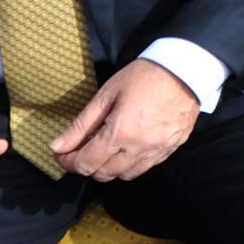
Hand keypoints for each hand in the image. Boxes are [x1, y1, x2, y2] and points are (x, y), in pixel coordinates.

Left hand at [52, 60, 200, 182]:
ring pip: (125, 175)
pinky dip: (132, 163)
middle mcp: (139, 147)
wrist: (186, 69)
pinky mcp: (172, 147)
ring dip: (110, 167)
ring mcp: (158, 150)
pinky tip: (129, 147)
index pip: (85, 164)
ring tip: (106, 150)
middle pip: (103, 174)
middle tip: (81, 150)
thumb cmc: (145, 76)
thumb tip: (57, 146)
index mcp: (120, 133)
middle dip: (87, 165)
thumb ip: (81, 125)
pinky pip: (147, 167)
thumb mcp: (106, 95)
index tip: (62, 153)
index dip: (68, 162)